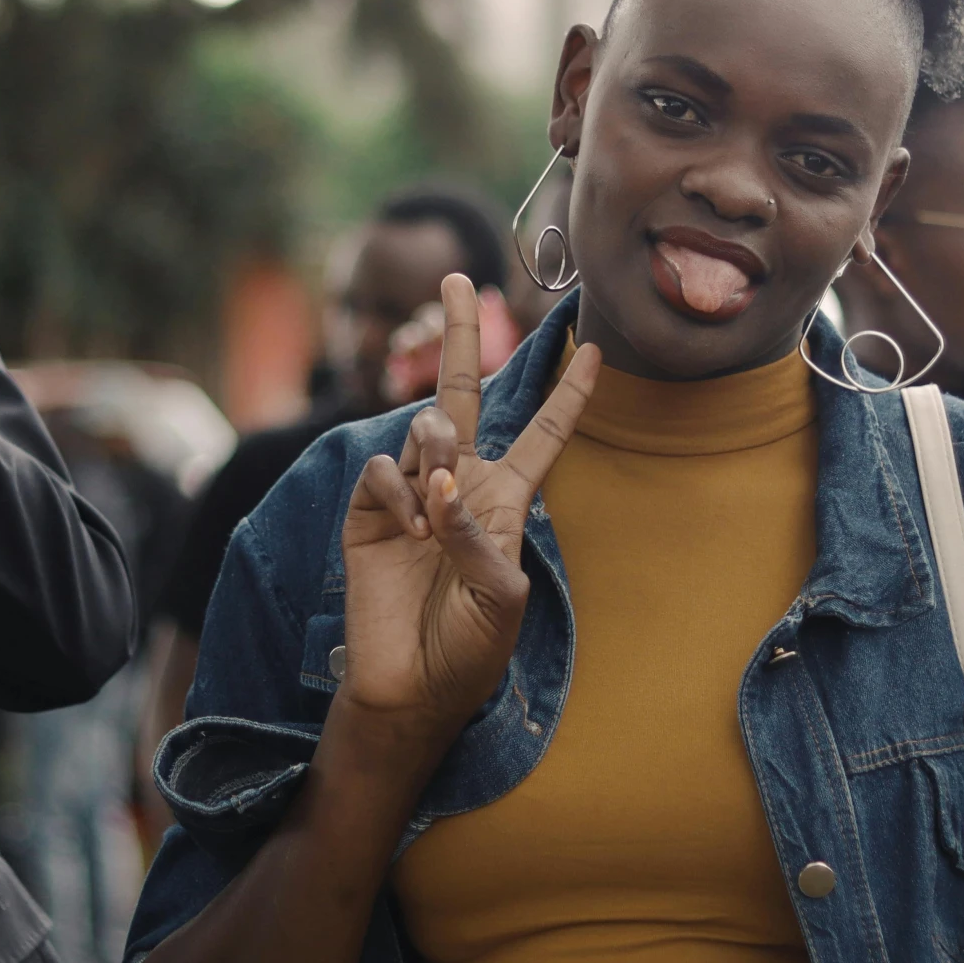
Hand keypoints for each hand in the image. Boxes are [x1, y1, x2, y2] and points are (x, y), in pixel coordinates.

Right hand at [339, 275, 598, 750]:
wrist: (408, 686)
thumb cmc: (469, 649)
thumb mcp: (500, 597)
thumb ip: (479, 535)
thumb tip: (444, 484)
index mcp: (505, 500)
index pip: (542, 434)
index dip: (568, 394)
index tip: (595, 350)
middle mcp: (458, 484)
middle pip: (463, 393)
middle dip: (460, 333)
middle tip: (455, 276)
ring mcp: (411, 493)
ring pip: (425, 429)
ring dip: (436, 456)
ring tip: (435, 515)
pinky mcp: (368, 510)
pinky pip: (384, 470)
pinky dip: (400, 493)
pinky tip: (410, 530)